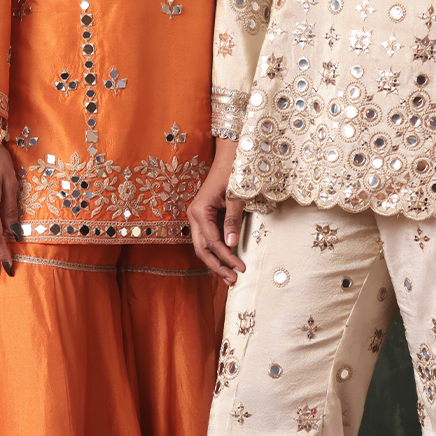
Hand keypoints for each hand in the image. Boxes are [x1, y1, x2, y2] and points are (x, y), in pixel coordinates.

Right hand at [188, 139, 245, 281]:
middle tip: (232, 280)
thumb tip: (230, 244)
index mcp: (199, 211)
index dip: (226, 257)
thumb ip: (232, 220)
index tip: (241, 268)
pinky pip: (208, 238)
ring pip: (203, 246)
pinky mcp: (205, 217)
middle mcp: (194, 215)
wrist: (230, 155)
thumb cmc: (233, 171)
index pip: (212, 242)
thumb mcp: (236, 196)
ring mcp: (198, 217)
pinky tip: (227, 261)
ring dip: (216, 262)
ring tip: (229, 276)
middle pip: (202, 249)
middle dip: (217, 266)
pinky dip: (217, 251)